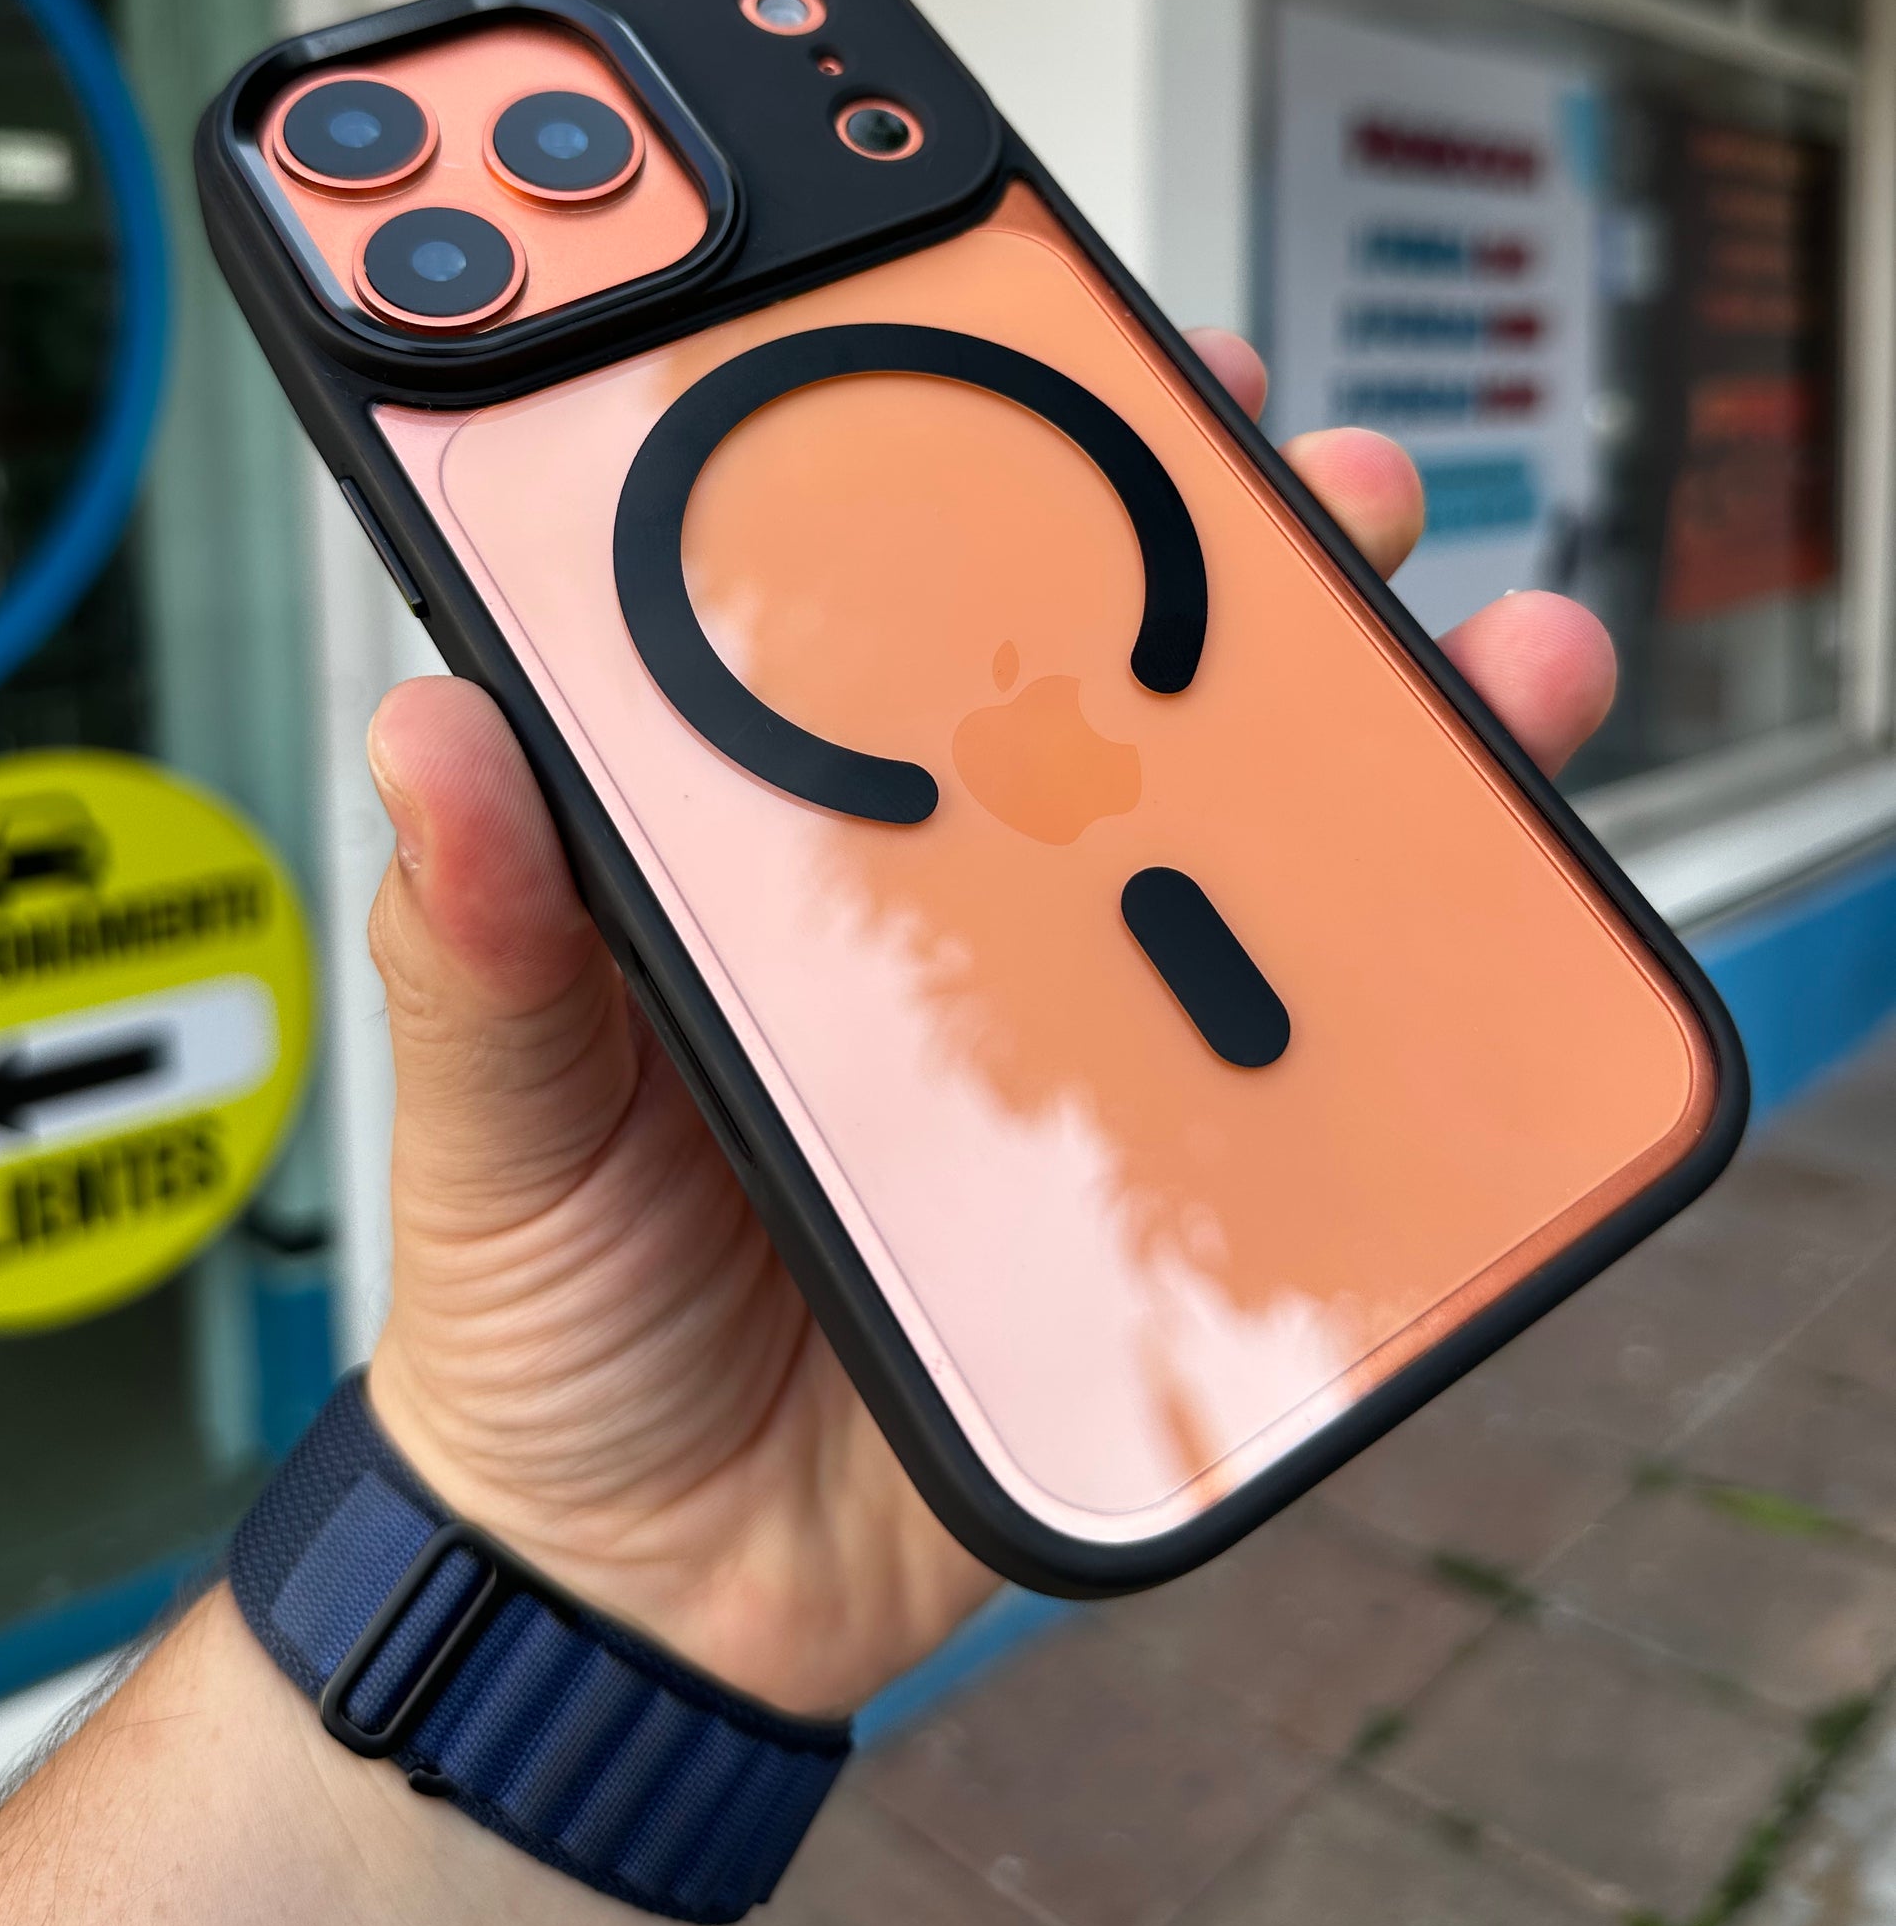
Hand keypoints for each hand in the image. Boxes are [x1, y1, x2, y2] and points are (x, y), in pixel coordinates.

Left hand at [361, 328, 1617, 1717]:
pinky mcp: (1147, 1193)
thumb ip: (477, 931)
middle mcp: (949, 921)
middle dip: (1245, 563)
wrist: (643, 1579)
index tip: (1073, 346)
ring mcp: (1066, 1051)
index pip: (909, 628)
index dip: (997, 475)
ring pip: (1251, 855)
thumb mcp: (491, 1107)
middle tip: (1330, 475)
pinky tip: (1492, 899)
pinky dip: (1414, 985)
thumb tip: (431, 724)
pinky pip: (1302, 1073)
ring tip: (1493, 652)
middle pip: (1122, 705)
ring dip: (1387, 735)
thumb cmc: (547, 1305)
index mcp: (787, 858)